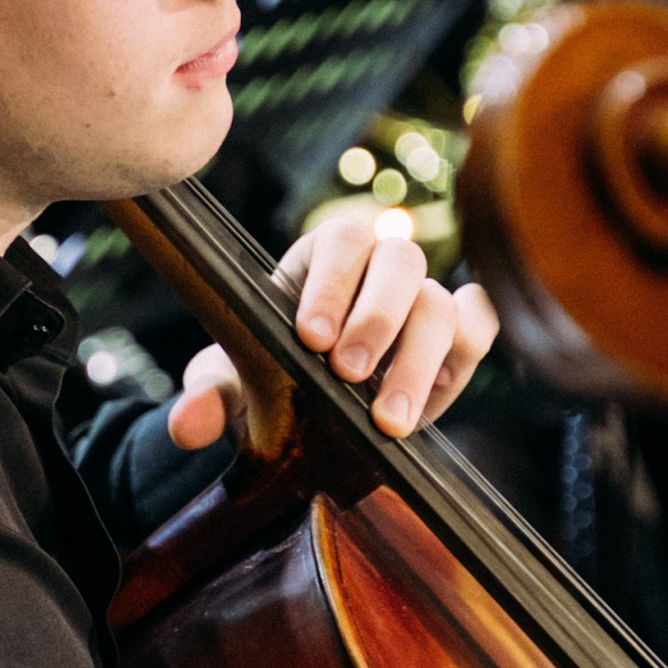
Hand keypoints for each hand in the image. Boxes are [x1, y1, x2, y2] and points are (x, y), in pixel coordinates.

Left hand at [168, 200, 496, 451]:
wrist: (311, 416)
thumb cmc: (271, 381)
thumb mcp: (233, 389)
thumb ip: (208, 399)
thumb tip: (187, 425)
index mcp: (327, 258)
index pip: (342, 242)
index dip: (332, 282)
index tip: (310, 338)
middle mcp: (383, 272)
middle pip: (403, 264)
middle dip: (376, 318)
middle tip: (347, 374)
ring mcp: (426, 305)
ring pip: (442, 307)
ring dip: (417, 362)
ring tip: (386, 421)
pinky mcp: (456, 344)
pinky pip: (481, 328)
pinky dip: (475, 341)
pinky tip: (448, 380)